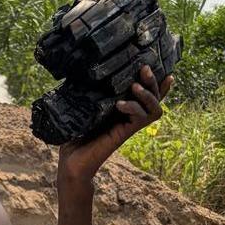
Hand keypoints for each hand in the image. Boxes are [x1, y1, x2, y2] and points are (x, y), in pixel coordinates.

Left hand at [58, 65, 173, 185]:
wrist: (70, 161)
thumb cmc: (73, 135)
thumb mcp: (81, 109)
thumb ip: (86, 93)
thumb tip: (80, 72)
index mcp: (121, 110)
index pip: (143, 95)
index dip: (154, 82)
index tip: (155, 63)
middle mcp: (129, 118)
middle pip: (154, 99)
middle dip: (153, 82)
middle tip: (145, 68)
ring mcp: (128, 127)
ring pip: (154, 110)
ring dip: (148, 95)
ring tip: (135, 86)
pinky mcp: (123, 135)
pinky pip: (140, 120)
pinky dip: (133, 108)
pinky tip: (120, 104)